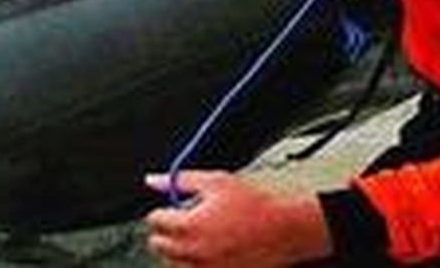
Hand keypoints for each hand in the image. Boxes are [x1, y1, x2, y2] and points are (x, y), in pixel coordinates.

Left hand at [145, 172, 330, 267]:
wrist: (285, 229)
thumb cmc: (254, 205)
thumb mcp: (215, 181)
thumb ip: (180, 180)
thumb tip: (154, 180)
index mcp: (189, 226)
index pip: (154, 220)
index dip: (164, 210)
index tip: (173, 209)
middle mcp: (194, 252)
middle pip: (158, 245)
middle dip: (167, 231)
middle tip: (184, 221)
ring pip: (173, 263)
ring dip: (178, 250)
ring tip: (199, 236)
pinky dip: (195, 264)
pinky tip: (209, 252)